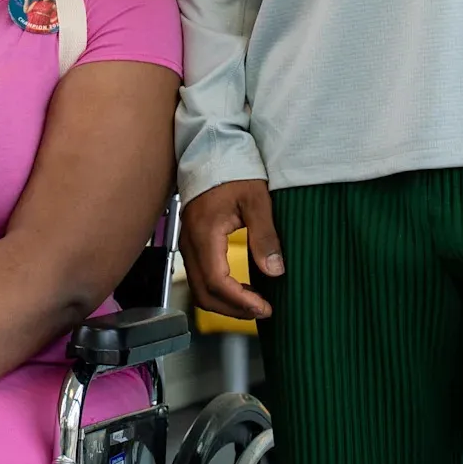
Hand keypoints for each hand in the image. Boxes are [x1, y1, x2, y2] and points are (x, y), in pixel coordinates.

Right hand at [183, 180, 281, 318]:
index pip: (217, 281)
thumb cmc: (234, 171)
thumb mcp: (257, 200)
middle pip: (204, 293)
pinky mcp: (191, 242)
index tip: (263, 307)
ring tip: (254, 304)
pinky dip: (219, 290)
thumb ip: (265, 236)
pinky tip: (241, 288)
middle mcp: (190, 242)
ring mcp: (187, 243)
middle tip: (262, 311)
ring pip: (199, 288)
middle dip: (233, 309)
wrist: (212, 152)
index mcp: (205, 233)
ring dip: (225, 302)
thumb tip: (275, 271)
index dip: (240, 301)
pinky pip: (200, 276)